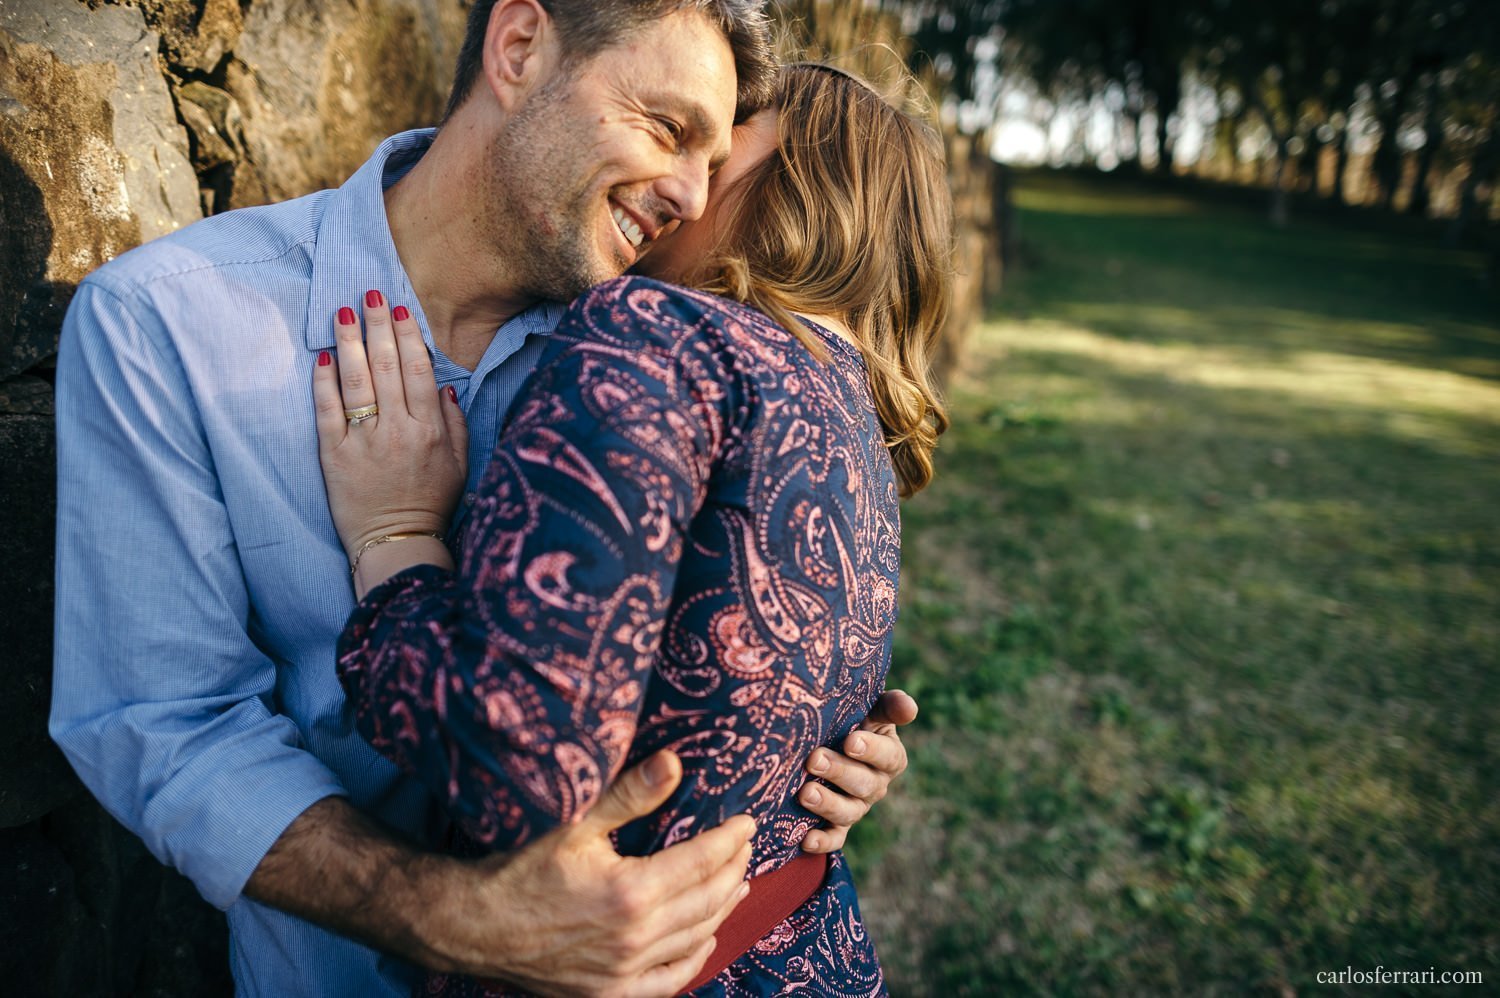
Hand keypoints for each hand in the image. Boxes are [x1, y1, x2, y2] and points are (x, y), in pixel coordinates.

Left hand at [313, 290, 466, 560]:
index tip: (400, 309)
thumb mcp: (460, 465)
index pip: (419, 371)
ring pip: (356, 382)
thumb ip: (456, 424)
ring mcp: (364, 441)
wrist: (397, 543)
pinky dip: (325, 382)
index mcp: (430, 430)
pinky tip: (323, 356)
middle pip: (386, 367)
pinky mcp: (335, 455)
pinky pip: (328, 411)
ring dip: (349, 342)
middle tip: (368, 294)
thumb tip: (445, 386)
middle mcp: (398, 430)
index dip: (408, 336)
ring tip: (343, 312)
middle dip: (377, 326)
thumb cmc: (431, 503)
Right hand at [422, 750, 754, 995]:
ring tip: (739, 884)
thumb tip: (674, 762)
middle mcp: (635, 939)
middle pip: (708, 900)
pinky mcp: (611, 994)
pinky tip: (707, 938)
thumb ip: (630, 794)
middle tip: (745, 848)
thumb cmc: (521, 868)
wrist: (475, 926)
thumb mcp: (575, 822)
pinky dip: (696, 957)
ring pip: (696, 939)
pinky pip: (671, 980)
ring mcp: (624, 973)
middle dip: (734, 870)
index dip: (730, 840)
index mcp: (631, 893)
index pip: (702, 861)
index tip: (747, 823)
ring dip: (723, 910)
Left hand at [798, 689, 917, 852]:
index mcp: (890, 756)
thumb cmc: (854, 720)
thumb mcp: (872, 708)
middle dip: (840, 772)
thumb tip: (909, 708)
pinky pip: (834, 838)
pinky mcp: (838, 825)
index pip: (888, 756)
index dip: (872, 750)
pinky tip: (805, 839)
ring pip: (849, 812)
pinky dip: (822, 841)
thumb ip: (890, 707)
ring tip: (805, 793)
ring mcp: (857, 806)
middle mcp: (876, 785)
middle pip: (864, 784)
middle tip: (815, 760)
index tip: (851, 741)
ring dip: (828, 804)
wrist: (828, 741)